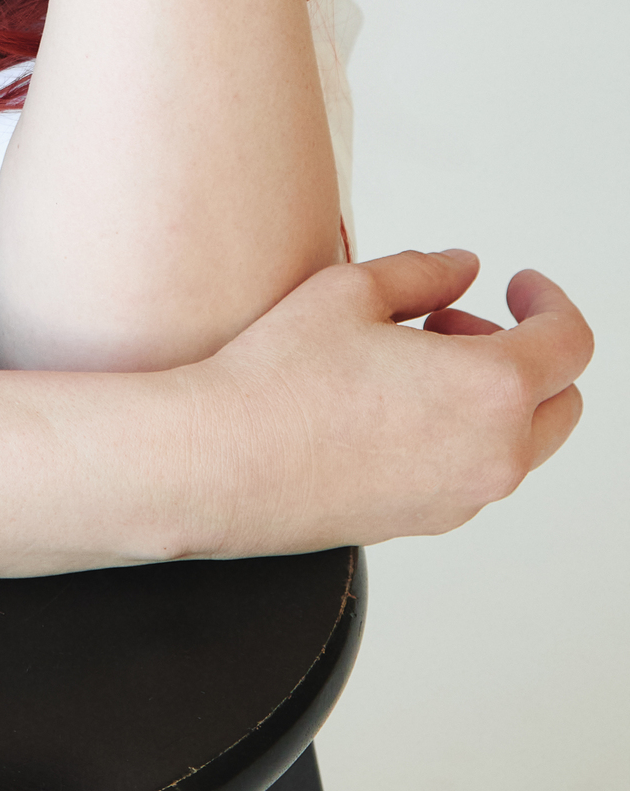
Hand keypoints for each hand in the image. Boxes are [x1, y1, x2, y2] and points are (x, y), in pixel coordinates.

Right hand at [192, 249, 592, 556]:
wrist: (221, 463)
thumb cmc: (279, 379)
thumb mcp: (353, 291)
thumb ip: (426, 272)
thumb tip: (464, 268)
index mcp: (492, 389)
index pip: (570, 343)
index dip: (550, 302)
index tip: (520, 285)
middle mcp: (495, 455)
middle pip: (562, 402)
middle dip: (525, 353)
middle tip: (452, 322)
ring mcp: (464, 498)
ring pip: (521, 443)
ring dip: (493, 396)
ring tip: (408, 361)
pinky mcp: (429, 522)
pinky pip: (475, 472)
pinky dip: (462, 433)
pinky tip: (389, 406)